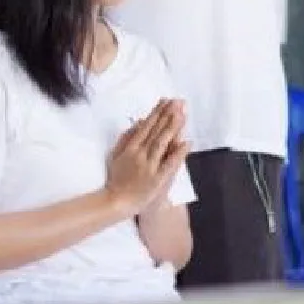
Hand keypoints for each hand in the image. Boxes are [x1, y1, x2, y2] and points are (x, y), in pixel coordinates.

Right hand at [106, 99, 188, 215]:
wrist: (116, 202)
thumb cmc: (116, 178)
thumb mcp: (115, 154)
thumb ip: (126, 138)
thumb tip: (138, 122)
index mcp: (130, 147)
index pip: (147, 126)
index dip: (157, 113)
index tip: (167, 100)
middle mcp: (140, 154)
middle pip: (156, 131)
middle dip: (168, 115)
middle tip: (179, 101)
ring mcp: (149, 166)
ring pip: (162, 143)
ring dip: (173, 128)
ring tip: (182, 114)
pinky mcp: (157, 179)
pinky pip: (169, 165)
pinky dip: (178, 153)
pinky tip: (188, 142)